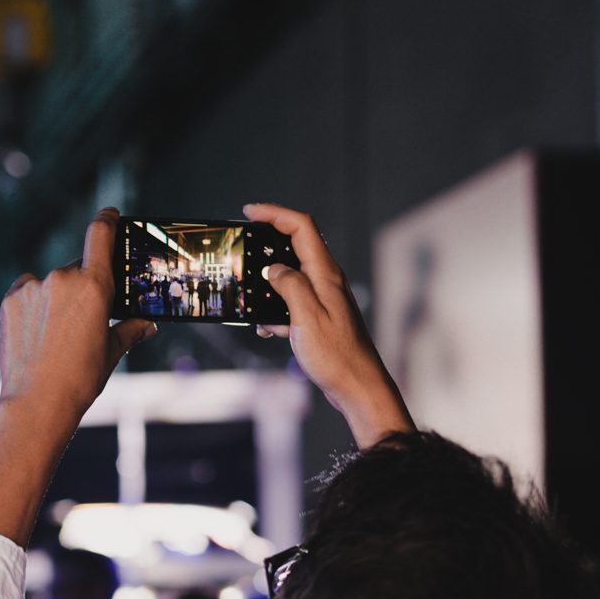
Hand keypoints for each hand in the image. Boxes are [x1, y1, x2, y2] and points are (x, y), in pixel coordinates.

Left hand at [0, 207, 155, 423]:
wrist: (38, 402)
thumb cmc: (79, 379)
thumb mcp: (112, 352)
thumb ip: (130, 330)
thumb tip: (147, 325)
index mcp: (94, 286)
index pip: (100, 234)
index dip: (106, 219)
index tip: (109, 214)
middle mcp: (62, 278)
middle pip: (76, 269)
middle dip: (82, 287)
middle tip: (83, 320)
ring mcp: (33, 288)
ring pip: (50, 283)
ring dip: (56, 298)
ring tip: (57, 336)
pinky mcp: (11, 300)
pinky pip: (27, 292)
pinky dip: (33, 305)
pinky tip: (36, 333)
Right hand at [243, 202, 413, 447]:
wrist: (358, 387)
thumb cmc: (337, 355)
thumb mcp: (307, 317)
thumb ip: (290, 286)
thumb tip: (274, 269)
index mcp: (325, 274)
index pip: (300, 227)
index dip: (274, 214)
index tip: (249, 211)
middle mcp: (326, 281)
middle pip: (294, 246)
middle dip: (266, 246)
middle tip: (242, 250)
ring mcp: (323, 299)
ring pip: (289, 277)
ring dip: (267, 286)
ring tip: (250, 300)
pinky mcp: (319, 317)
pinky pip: (292, 303)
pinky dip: (275, 311)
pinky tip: (267, 328)